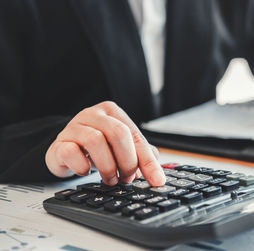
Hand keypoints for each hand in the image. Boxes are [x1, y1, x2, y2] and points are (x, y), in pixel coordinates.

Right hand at [45, 101, 164, 185]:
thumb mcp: (121, 147)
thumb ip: (141, 155)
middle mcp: (93, 114)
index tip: (156, 180)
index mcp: (112, 112)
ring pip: (96, 141)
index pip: (135, 135)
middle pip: (118, 133)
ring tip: (110, 179)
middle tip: (127, 179)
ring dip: (107, 167)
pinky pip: (71, 152)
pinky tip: (86, 171)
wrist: (65, 150)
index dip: (148, 161)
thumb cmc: (97, 148)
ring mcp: (73, 126)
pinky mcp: (59, 142)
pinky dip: (82, 167)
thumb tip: (157, 173)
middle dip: (127, 162)